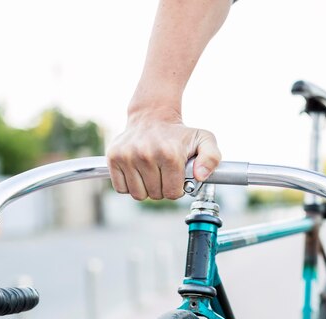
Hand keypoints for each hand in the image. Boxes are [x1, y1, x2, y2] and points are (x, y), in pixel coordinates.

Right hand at [106, 111, 220, 199]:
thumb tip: (200, 176)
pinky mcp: (113, 157)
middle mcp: (146, 154)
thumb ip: (212, 158)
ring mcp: (127, 155)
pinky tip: (138, 171)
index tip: (177, 177)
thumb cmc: (180, 134)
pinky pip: (121, 188)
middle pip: (155, 195)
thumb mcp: (204, 140)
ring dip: (146, 188)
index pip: (172, 193)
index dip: (177, 189)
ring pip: (138, 195)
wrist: (152, 116)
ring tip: (152, 172)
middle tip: (164, 173)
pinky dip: (130, 185)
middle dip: (162, 188)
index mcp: (170, 154)